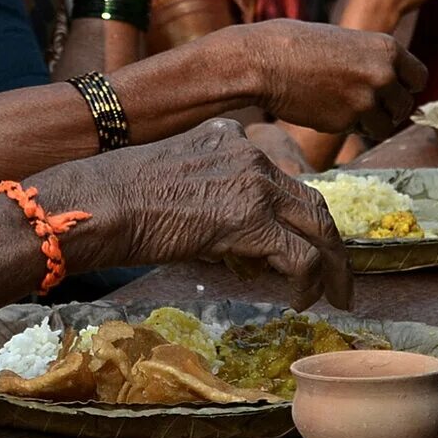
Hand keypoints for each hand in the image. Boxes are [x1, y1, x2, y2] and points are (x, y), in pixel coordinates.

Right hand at [80, 121, 350, 310]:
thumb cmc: (114, 194)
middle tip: (336, 273)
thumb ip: (203, 188)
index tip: (295, 238)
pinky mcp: (254, 223)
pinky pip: (303, 259)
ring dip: (332, 266)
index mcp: (227, 135)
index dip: (293, 211)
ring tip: (335, 295)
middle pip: (310, 199)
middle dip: (328, 240)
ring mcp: (255, 186)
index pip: (278, 174)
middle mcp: (249, 153)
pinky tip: (298, 302)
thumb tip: (222, 237)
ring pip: (319, 227)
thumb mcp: (168, 173)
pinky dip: (310, 284)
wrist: (101, 202)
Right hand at [229, 19, 427, 138]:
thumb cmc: (294, 46)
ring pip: (385, 126)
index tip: (389, 91)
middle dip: (386, 109)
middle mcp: (383, 74)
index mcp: (386, 48)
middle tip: (360, 104)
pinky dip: (345, 127)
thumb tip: (387, 79)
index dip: (403, 87)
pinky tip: (322, 109)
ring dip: (368, 123)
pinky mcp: (347, 120)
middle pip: (405, 105)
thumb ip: (369, 60)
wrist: (263, 60)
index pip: (419, 77)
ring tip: (340, 107)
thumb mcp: (344, 42)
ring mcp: (367, 99)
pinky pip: (358, 132)